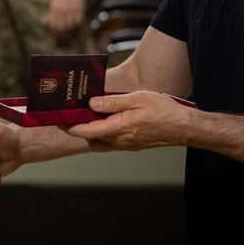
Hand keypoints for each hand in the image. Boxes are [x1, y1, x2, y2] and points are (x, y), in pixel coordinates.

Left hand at [46, 0, 85, 38]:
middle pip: (62, 28)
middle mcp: (62, 10)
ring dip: (70, 34)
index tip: (55, 36)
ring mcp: (72, 10)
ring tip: (69, 37)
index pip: (53, 25)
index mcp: (54, 8)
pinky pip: (78, 22)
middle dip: (61, 36)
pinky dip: (77, 27)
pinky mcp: (80, 9)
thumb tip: (47, 21)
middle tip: (62, 40)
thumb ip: (51, 11)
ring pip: (71, 27)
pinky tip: (76, 29)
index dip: (54, 33)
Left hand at [64, 90, 195, 150]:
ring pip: (101, 142)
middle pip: (91, 138)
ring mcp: (127, 145)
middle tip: (70, 116)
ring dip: (91, 132)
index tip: (59, 120)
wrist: (184, 128)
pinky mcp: (133, 144)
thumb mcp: (136, 99)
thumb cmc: (163, 112)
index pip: (86, 131)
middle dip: (78, 129)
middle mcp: (120, 141)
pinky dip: (103, 133)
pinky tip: (107, 120)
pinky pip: (112, 142)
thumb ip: (112, 103)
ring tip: (88, 115)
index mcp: (118, 129)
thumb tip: (92, 104)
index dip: (70, 126)